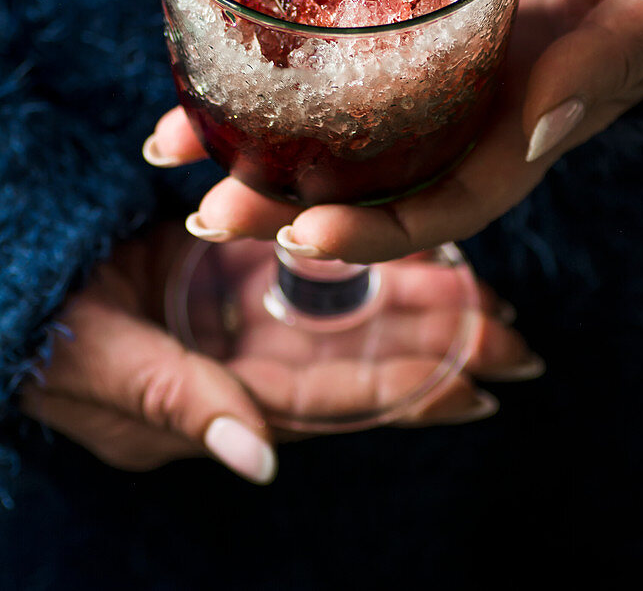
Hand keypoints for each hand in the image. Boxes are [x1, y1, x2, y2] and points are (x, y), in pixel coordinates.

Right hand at [21, 225, 540, 479]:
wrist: (26, 277)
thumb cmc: (54, 339)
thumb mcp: (111, 371)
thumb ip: (183, 406)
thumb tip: (257, 464)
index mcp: (231, 396)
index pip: (339, 400)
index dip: (408, 394)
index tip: (479, 389)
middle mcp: (255, 358)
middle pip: (363, 359)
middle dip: (438, 350)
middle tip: (518, 340)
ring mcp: (251, 312)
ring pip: (352, 314)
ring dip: (418, 307)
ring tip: (491, 299)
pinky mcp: (241, 269)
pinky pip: (318, 271)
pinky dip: (369, 267)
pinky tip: (419, 252)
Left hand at [144, 0, 642, 262]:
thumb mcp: (638, 23)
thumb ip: (595, 74)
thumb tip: (538, 126)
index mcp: (504, 145)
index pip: (434, 210)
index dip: (370, 233)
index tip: (302, 236)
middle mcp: (451, 128)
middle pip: (359, 187)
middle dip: (280, 207)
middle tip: (208, 211)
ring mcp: (420, 86)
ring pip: (327, 135)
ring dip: (249, 147)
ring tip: (173, 148)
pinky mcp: (398, 36)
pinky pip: (325, 67)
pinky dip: (265, 72)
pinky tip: (204, 68)